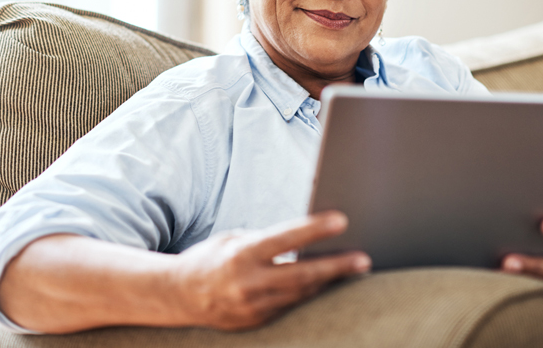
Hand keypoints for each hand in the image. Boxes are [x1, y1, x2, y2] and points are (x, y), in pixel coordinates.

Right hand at [172, 211, 370, 329]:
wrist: (179, 295)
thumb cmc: (211, 258)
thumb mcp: (235, 239)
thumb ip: (267, 241)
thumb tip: (305, 240)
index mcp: (241, 254)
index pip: (285, 239)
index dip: (314, 230)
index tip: (341, 220)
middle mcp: (248, 283)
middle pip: (302, 275)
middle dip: (336, 267)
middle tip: (363, 259)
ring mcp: (253, 307)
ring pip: (300, 294)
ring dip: (328, 282)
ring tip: (353, 269)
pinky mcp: (256, 322)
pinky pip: (289, 306)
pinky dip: (308, 294)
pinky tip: (325, 285)